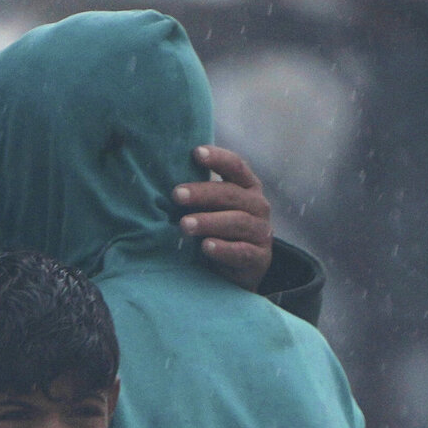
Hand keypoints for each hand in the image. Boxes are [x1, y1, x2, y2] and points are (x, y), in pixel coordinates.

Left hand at [175, 144, 273, 284]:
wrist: (239, 275)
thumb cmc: (220, 234)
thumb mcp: (213, 210)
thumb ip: (200, 195)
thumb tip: (166, 177)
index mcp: (247, 188)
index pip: (236, 166)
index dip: (217, 158)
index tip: (195, 153)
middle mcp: (258, 206)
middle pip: (231, 194)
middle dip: (202, 193)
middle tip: (176, 195)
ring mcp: (261, 232)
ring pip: (236, 222)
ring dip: (209, 222)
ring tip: (184, 225)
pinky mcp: (260, 258)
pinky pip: (242, 251)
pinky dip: (224, 249)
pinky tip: (206, 246)